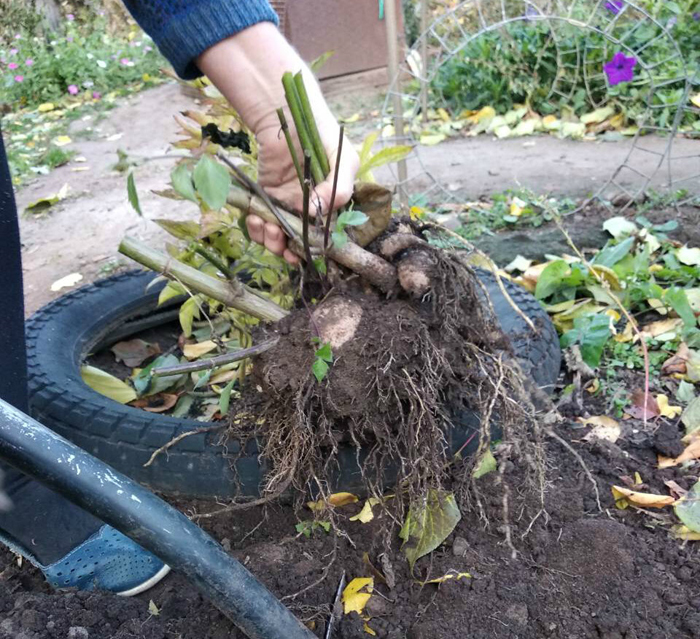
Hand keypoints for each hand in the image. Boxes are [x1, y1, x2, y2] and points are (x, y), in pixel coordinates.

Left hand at [197, 23, 358, 264]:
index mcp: (330, 206)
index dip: (313, 250)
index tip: (303, 254)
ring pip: (277, 235)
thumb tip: (321, 211)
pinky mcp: (264, 198)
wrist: (289, 115)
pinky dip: (255, 225)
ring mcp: (285, 205)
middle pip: (297, 242)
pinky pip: (259, 220)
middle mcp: (308, 210)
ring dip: (271, 239)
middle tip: (282, 244)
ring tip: (268, 227)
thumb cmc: (323, 135)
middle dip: (288, 248)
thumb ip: (340, 188)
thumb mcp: (343, 160)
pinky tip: (256, 218)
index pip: (323, 238)